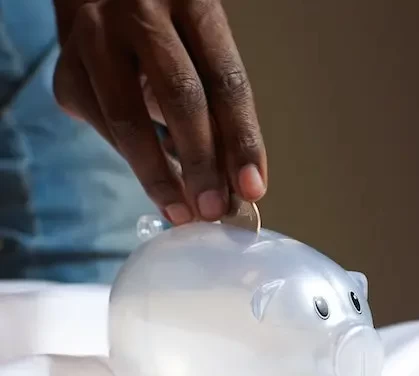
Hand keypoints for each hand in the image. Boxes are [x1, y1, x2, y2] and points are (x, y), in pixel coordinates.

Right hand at [52, 0, 266, 224]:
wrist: (101, 3)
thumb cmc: (169, 38)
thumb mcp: (203, 56)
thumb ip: (221, 111)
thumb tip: (238, 184)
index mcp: (191, 2)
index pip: (225, 80)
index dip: (242, 139)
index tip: (252, 188)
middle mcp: (139, 11)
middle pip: (180, 96)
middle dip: (201, 163)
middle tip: (214, 209)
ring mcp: (94, 38)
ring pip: (129, 120)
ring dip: (159, 177)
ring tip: (182, 211)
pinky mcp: (65, 70)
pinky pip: (104, 128)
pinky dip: (133, 161)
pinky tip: (155, 181)